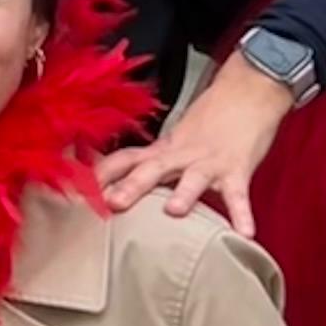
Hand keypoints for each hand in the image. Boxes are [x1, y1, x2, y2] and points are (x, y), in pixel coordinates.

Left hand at [97, 61, 296, 234]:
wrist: (248, 92)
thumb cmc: (211, 121)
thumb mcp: (175, 141)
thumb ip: (153, 163)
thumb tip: (119, 186)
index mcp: (162, 150)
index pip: (124, 160)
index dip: (101, 174)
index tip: (76, 192)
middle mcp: (181, 155)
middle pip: (151, 169)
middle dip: (132, 186)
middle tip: (113, 204)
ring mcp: (209, 162)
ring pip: (193, 178)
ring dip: (184, 193)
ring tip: (174, 211)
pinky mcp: (237, 169)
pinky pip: (239, 195)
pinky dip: (242, 214)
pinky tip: (244, 234)